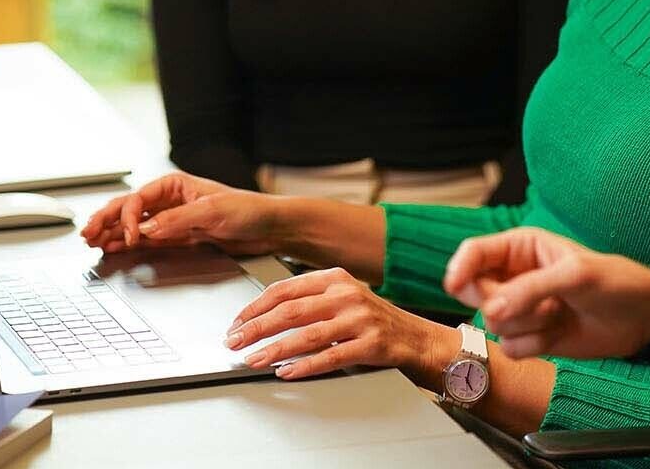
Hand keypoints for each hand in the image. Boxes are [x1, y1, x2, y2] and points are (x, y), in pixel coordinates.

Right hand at [80, 171, 282, 255]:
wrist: (270, 227)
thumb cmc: (249, 209)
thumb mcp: (213, 210)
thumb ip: (178, 220)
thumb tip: (148, 227)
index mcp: (177, 184)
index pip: (139, 198)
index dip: (127, 216)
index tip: (128, 235)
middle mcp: (172, 200)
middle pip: (129, 208)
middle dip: (106, 220)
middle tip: (88, 234)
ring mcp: (173, 219)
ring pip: (134, 225)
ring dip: (113, 232)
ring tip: (93, 242)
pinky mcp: (179, 237)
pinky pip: (147, 239)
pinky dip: (129, 243)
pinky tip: (115, 247)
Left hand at [224, 267, 452, 384]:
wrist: (414, 336)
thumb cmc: (372, 318)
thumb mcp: (342, 296)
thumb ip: (309, 299)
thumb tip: (263, 315)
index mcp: (335, 277)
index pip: (286, 288)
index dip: (256, 306)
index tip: (237, 322)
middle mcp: (347, 295)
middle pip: (291, 311)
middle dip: (256, 328)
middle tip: (234, 341)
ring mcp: (359, 319)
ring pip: (307, 335)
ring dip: (274, 349)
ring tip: (253, 359)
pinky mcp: (369, 344)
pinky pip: (330, 357)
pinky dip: (304, 366)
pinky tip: (287, 371)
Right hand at [443, 227, 649, 358]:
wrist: (642, 318)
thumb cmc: (616, 282)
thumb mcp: (575, 275)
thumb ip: (530, 290)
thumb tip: (491, 310)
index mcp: (520, 247)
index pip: (474, 253)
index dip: (459, 267)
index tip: (454, 285)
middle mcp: (514, 276)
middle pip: (475, 293)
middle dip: (505, 303)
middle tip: (541, 300)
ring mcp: (521, 308)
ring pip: (492, 324)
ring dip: (528, 324)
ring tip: (559, 312)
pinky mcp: (530, 336)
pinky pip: (510, 348)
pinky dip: (535, 345)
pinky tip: (559, 332)